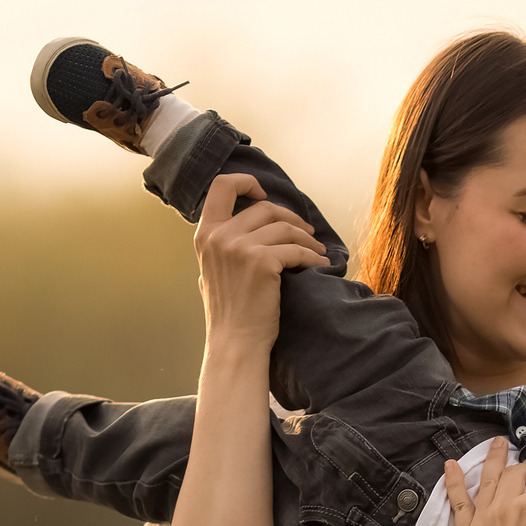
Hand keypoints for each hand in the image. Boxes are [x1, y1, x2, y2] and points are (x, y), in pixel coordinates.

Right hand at [194, 172, 329, 351]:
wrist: (235, 343)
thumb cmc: (229, 312)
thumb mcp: (210, 271)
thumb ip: (220, 246)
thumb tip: (239, 227)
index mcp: (205, 234)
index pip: (222, 186)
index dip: (247, 183)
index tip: (264, 197)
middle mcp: (219, 236)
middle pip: (265, 208)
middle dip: (291, 218)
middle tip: (307, 233)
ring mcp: (240, 248)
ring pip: (285, 228)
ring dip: (307, 239)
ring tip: (317, 251)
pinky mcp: (262, 262)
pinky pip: (297, 250)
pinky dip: (313, 257)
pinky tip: (320, 265)